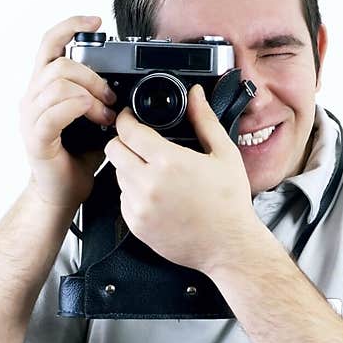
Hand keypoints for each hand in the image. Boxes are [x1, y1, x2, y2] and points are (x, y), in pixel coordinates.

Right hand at [18, 15, 117, 208]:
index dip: (71, 25)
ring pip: (59, 83)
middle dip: (93, 75)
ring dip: (90, 94)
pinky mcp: (36, 137)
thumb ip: (98, 96)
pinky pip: (56, 111)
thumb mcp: (93, 118)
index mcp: (44, 89)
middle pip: (59, 63)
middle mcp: (32, 98)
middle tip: (111, 97)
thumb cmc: (76, 158)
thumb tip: (123, 82)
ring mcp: (31, 117)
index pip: (49, 44)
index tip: (97, 21)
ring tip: (105, 114)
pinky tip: (95, 118)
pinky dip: (80, 109)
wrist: (61, 193)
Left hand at [104, 84, 260, 273]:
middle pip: (113, 150)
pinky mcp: (136, 225)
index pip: (128, 130)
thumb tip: (195, 95)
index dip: (126, 118)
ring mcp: (139, 207)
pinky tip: (156, 194)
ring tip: (154, 172)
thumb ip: (204, 120)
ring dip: (129, 168)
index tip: (130, 117)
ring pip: (117, 175)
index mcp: (168, 162)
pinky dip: (134, 193)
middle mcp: (149, 184)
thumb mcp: (224, 154)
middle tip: (139, 142)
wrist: (228, 246)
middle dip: (123, 141)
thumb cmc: (229, 203)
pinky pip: (123, 200)